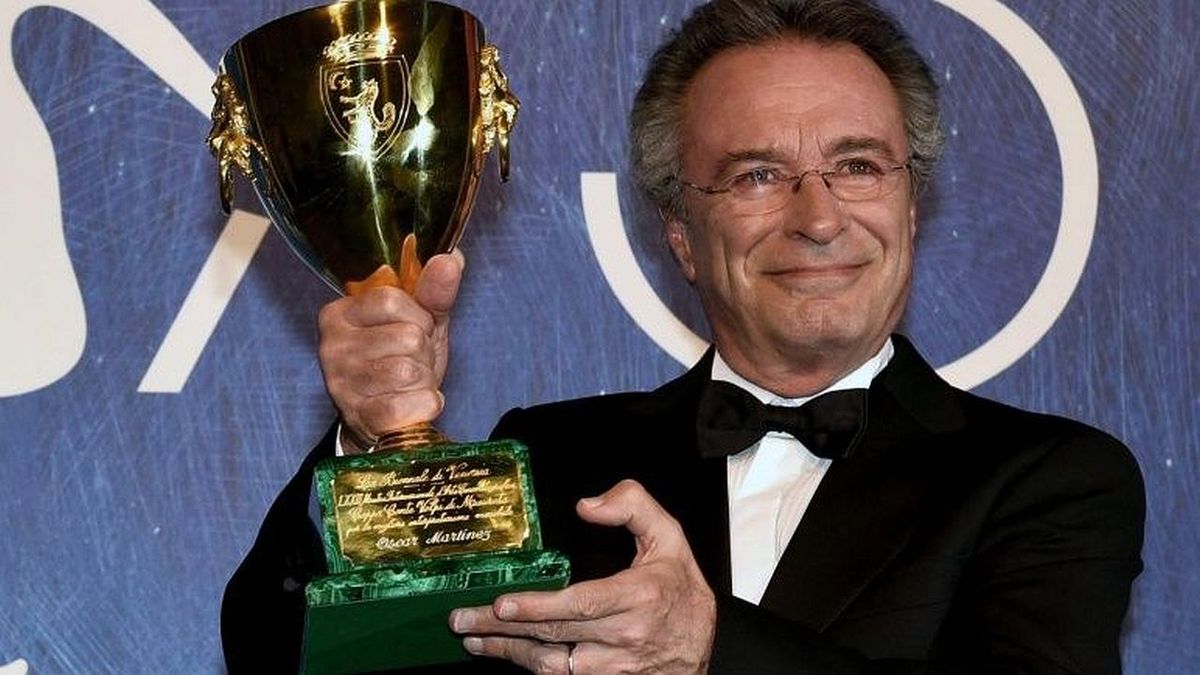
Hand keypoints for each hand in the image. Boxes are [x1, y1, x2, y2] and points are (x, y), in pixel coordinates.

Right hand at [316, 251, 463, 452]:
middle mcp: (332, 347)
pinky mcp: (358, 417)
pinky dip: (425, 405)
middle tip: (412, 361)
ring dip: (425, 380)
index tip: (415, 329)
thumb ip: (434, 289)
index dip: (418, 316)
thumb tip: (452, 258)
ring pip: (409, 372)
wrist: (384, 417)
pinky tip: (414, 404)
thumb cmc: (399, 360)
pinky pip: (408, 405)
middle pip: (407, 337)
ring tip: (411, 383)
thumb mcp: (419, 320)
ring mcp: (341, 384)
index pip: (391, 299)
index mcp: (340, 313)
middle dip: (423, 352)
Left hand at [449, 480, 715, 673]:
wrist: (702, 645)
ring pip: (551, 666)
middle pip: (553, 637)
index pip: (581, 605)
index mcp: (638, 596)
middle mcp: (624, 637)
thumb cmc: (681, 590)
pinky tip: (505, 653)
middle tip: (462, 620)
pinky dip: (529, 667)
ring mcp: (615, 668)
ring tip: (473, 639)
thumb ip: (633, 506)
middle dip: (502, 629)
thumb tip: (586, 504)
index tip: (503, 603)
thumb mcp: (669, 537)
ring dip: (508, 653)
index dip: (539, 607)